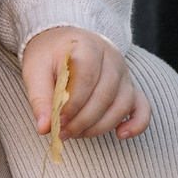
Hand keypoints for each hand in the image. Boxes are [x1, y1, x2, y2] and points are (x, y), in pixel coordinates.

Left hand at [22, 27, 150, 139]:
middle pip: (104, 95)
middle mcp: (112, 58)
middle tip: (63, 133)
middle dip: (83, 121)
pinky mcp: (129, 87)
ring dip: (99, 126)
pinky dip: (136, 124)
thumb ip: (40, 98)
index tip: (57, 122)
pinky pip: (142, 107)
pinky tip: (120, 135)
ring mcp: (124, 73)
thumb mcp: (35, 70)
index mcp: (87, 46)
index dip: (72, 105)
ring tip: (76, 134)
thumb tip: (45, 128)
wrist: (63, 42)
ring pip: (121, 105)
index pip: (86, 78)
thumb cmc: (48, 56)